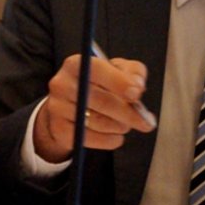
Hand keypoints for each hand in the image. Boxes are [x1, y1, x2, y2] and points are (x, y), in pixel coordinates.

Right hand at [34, 54, 155, 162]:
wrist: (66, 106)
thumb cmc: (97, 85)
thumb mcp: (115, 70)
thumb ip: (132, 72)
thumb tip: (137, 87)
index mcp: (75, 64)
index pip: (97, 70)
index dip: (119, 82)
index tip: (137, 94)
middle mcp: (62, 84)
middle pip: (101, 101)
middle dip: (129, 113)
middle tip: (146, 122)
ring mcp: (58, 108)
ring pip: (99, 122)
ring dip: (120, 126)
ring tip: (125, 124)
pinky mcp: (59, 129)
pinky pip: (91, 139)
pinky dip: (110, 140)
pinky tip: (114, 135)